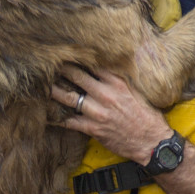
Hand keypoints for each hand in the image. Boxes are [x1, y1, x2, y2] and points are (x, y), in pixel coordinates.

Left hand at [51, 64, 173, 164]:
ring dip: (54, 90)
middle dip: (61, 69)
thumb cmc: (146, 116)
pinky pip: (69, 121)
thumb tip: (104, 69)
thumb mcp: (136, 92)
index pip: (93, 64)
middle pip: (77, 76)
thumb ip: (119, 81)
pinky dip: (56, 118)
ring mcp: (97, 111)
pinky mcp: (93, 128)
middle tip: (46, 63)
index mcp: (117, 82)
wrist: (152, 142)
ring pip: (69, 97)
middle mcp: (105, 94)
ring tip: (42, 84)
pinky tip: (45, 114)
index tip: (66, 51)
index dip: (78, 57)